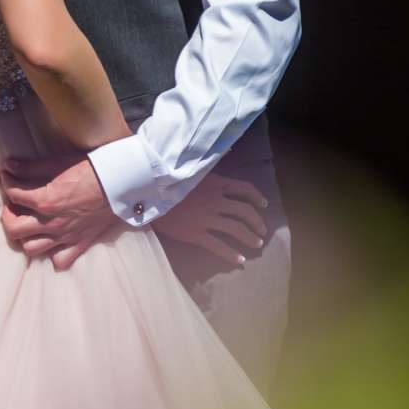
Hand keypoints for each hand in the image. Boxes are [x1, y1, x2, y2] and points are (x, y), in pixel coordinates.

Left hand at [0, 155, 120, 271]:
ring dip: (26, 236)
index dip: (7, 182)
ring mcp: (65, 236)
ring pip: (31, 248)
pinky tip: (52, 241)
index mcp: (45, 201)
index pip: (14, 195)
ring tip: (30, 224)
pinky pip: (59, 260)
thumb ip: (31, 167)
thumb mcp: (59, 163)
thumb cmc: (92, 170)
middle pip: (14, 229)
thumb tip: (8, 166)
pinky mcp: (79, 243)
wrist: (121, 182)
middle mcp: (52, 223)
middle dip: (9, 215)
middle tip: (14, 206)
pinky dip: (52, 254)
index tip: (8, 177)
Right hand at [153, 172, 269, 264]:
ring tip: (256, 244)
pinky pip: (218, 246)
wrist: (145, 194)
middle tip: (262, 231)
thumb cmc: (167, 179)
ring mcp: (206, 218)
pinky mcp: (195, 233)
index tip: (264, 205)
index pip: (244, 189)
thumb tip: (230, 148)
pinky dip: (231, 254)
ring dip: (250, 238)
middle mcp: (215, 201)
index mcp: (216, 183)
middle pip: (244, 212)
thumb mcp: (191, 167)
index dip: (257, 197)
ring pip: (236, 229)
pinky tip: (240, 260)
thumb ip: (211, 161)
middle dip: (257, 223)